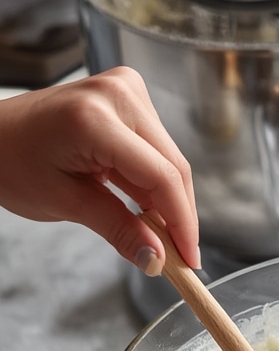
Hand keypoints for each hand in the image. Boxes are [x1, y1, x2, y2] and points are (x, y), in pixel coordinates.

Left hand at [0, 67, 198, 272]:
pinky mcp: (128, 95)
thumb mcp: (65, 202)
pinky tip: (148, 208)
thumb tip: (157, 261)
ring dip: (169, 201)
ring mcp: (126, 89)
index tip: (189, 259)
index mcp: (95, 119)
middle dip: (179, 216)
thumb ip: (119, 230)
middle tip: (181, 257)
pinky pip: (156, 148)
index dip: (182, 223)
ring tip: (161, 236)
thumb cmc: (13, 162)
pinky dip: (156, 182)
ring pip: (169, 159)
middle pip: (172, 167)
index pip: (161, 176)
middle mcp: (118, 95)